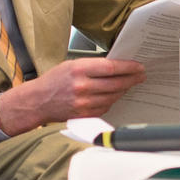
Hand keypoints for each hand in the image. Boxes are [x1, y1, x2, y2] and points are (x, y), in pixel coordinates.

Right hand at [0, 57, 144, 133]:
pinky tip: (114, 95)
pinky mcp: (85, 114)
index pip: (111, 67)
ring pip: (113, 96)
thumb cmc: (54, 81)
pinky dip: (112, 100)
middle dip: (132, 79)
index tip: (138, 66)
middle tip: (141, 75)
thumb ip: (92, 65)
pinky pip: (106, 107)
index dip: (128, 67)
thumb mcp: (71, 65)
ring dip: (123, 90)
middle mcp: (82, 87)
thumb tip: (115, 65)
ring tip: (129, 84)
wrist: (38, 101)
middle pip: (116, 83)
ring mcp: (84, 103)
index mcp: (79, 70)